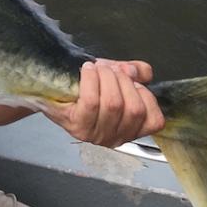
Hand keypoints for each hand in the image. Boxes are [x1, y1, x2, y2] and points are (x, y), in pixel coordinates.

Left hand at [43, 58, 164, 147]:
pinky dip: (91, 80)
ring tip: (98, 68)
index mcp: (130, 129)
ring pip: (114, 104)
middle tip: (110, 69)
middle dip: (124, 81)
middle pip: (134, 109)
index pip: (154, 120)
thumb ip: (134, 72)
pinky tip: (87, 70)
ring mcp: (95, 134)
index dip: (145, 95)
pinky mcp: (77, 126)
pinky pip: (91, 101)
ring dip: (107, 78)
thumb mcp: (116, 76)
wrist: (52, 89)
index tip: (131, 80)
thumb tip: (138, 72)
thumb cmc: (86, 86)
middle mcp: (115, 137)